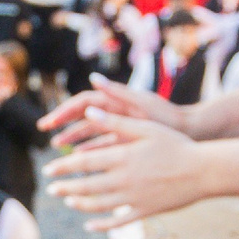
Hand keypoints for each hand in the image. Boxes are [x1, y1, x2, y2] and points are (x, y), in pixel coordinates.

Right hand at [39, 75, 182, 141]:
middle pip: (84, 116)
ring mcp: (122, 127)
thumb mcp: (143, 105)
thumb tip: (94, 78)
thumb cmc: (168, 117)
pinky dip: (91, 151)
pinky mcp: (128, 141)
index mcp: (118, 101)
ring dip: (74, 138)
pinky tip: (80, 160)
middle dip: (64, 123)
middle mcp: (117, 112)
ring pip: (91, 132)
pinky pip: (104, 145)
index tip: (50, 121)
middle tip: (45, 131)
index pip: (84, 102)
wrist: (193, 133)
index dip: (65, 110)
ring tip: (58, 148)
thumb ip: (118, 93)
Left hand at [44, 111, 215, 231]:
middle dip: (65, 187)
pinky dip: (101, 225)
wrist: (204, 171)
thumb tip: (90, 112)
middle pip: (86, 186)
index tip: (49, 169)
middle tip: (50, 188)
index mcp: (122, 158)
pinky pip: (118, 221)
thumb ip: (116, 121)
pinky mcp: (144, 212)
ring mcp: (133, 199)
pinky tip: (90, 225)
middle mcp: (124, 180)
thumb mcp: (146, 127)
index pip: (83, 163)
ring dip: (79, 204)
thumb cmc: (177, 144)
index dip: (64, 167)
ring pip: (98, 205)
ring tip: (68, 201)